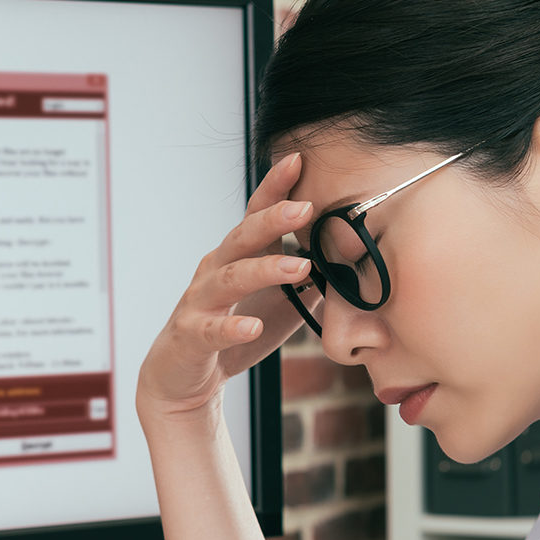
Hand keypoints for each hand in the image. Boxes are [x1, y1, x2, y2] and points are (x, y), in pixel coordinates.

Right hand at [136, 151, 320, 425]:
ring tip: (298, 267)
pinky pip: (210, 330)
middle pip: (242, 237)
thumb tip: (355, 259)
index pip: (256, 214)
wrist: (184, 379)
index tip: (299, 160)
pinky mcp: (190, 337)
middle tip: (306, 207)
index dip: (276, 187)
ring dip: (264, 270)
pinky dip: (231, 328)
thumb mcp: (280, 300)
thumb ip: (309, 278)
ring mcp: (199, 302)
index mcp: (238, 256)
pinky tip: (253, 327)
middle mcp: (215, 270)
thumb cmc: (236, 329)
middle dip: (272, 219)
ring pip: (229, 279)